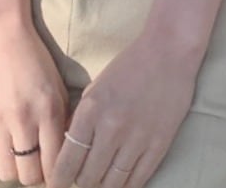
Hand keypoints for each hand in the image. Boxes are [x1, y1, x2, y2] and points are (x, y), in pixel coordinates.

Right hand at [0, 16, 68, 185]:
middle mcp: (24, 118)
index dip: (57, 175)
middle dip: (35, 177)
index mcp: (49, 109)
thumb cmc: (32, 56)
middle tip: (35, 167)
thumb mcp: (56, 84)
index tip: (55, 174)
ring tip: (16, 158)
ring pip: (6, 173)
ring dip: (14, 170)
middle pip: (30, 176)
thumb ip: (62, 118)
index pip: (56, 164)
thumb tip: (65, 150)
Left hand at [50, 32, 199, 187]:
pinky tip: (121, 181)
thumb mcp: (95, 88)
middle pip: (88, 178)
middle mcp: (111, 128)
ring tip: (101, 179)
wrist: (168, 52)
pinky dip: (126, 186)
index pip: (67, 161)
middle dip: (81, 182)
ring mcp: (137, 139)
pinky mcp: (159, 145)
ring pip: (112, 184)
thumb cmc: (128, 66)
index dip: (59, 180)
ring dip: (103, 186)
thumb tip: (66, 150)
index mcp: (90, 110)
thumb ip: (80, 119)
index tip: (57, 185)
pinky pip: (137, 180)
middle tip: (82, 177)